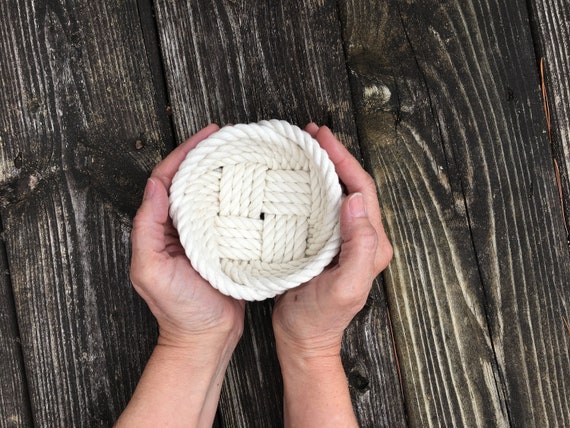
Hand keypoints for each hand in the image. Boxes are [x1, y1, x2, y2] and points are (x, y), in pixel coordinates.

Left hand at [130, 124, 244, 351]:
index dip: (184, 153)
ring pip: (210, 194)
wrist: (207, 337)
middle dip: (205, 156)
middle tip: (228, 138)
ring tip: (242, 154)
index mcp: (160, 228)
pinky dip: (237, 197)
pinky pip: (229, 214)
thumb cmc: (178, 309)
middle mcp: (180, 227)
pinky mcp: (225, 245)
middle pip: (190, 181)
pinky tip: (253, 186)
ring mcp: (204, 235)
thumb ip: (146, 229)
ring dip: (222, 172)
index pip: (168, 180)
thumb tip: (154, 186)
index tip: (207, 135)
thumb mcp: (150, 270)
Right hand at [272, 123, 392, 359]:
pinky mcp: (325, 244)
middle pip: (352, 185)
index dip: (345, 160)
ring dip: (324, 168)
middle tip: (312, 134)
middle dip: (335, 156)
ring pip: (337, 193)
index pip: (362, 190)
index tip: (323, 139)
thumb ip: (359, 246)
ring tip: (305, 148)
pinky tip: (296, 179)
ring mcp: (343, 241)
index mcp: (372, 244)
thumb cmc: (320, 319)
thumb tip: (356, 200)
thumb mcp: (345, 287)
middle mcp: (362, 238)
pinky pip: (322, 207)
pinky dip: (311, 187)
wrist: (303, 341)